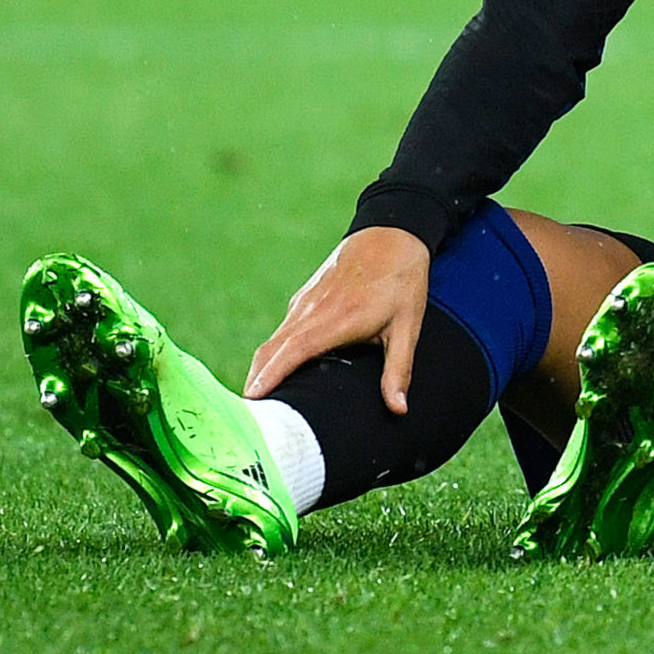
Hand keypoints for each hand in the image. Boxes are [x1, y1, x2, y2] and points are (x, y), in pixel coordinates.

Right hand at [244, 226, 430, 413]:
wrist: (392, 232)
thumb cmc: (402, 281)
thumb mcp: (408, 326)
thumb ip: (399, 369)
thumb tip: (398, 409)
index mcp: (338, 318)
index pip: (295, 350)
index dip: (271, 375)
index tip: (251, 400)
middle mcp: (313, 310)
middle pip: (272, 350)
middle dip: (255, 383)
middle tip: (245, 421)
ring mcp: (305, 302)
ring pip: (274, 340)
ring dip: (260, 370)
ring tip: (254, 408)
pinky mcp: (304, 298)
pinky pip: (283, 330)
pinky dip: (272, 354)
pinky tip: (274, 375)